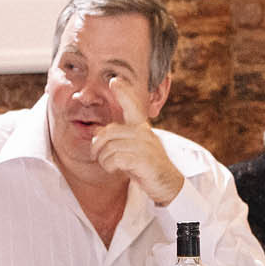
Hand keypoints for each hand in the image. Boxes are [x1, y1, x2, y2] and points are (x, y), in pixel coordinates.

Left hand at [89, 74, 183, 203]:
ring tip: (109, 166)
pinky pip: (114, 159)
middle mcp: (144, 133)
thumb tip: (96, 131)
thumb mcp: (132, 149)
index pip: (132, 106)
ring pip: (108, 147)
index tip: (115, 80)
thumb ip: (117, 139)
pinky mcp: (142, 160)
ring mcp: (144, 146)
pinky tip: (115, 170)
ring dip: (103, 160)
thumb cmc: (147, 167)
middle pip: (108, 132)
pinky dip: (109, 166)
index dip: (123, 92)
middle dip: (97, 146)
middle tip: (98, 157)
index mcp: (142, 128)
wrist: (168, 185)